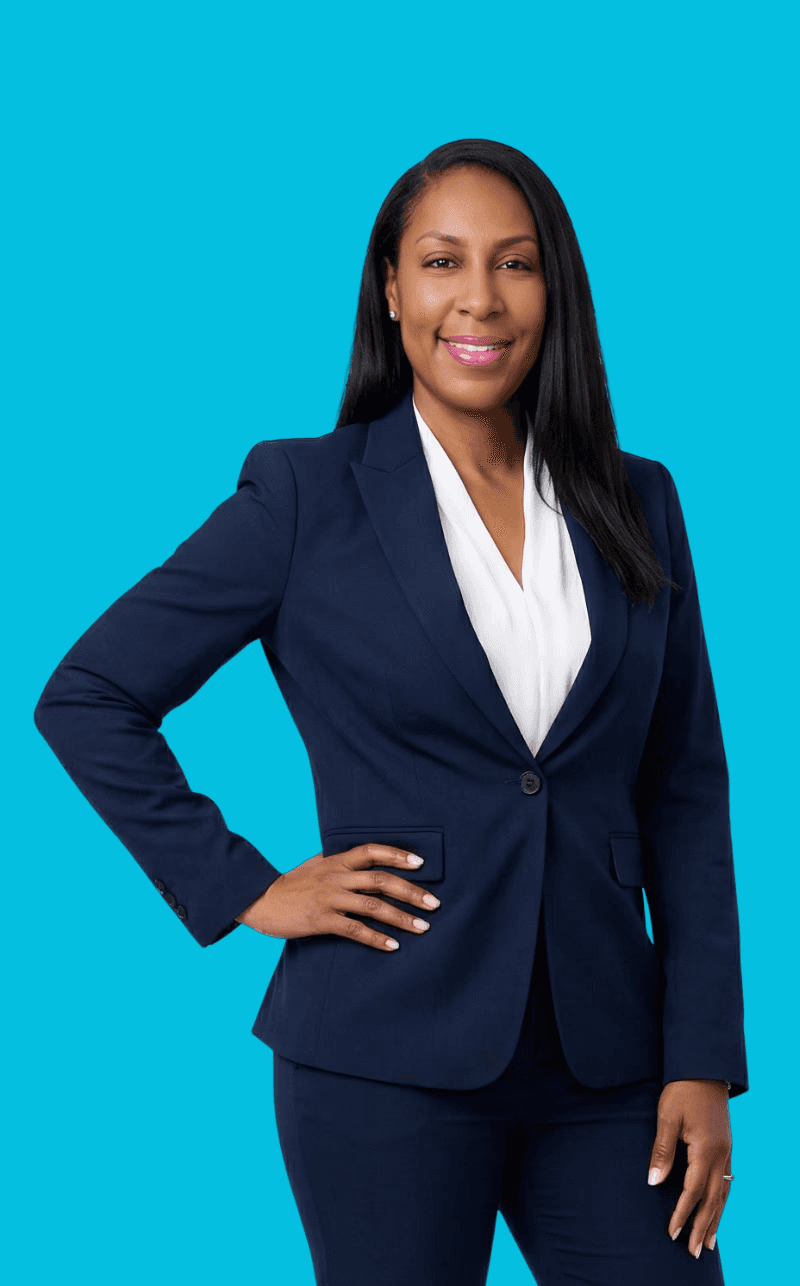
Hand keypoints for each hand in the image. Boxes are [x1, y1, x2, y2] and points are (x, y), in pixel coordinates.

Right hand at [234, 843, 440, 949]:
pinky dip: (376, 939)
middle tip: (434, 903)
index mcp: (336, 861)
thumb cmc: (290, 884)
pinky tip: (393, 946)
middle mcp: (336, 877)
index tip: (422, 863)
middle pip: (381, 880)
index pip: (372, 851)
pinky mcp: (321, 920)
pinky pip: (355, 930)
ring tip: (423, 927)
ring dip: (401, 917)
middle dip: (411, 891)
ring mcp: (329, 898)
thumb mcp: (315, 865)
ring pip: (373, 906)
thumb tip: (365, 860)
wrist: (258, 900)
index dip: (398, 855)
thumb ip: (339, 862)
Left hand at [648, 1079, 732, 1257]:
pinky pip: (727, 1181)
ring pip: (723, 1192)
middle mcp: (721, 1154)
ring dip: (716, 1219)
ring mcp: (727, 1151)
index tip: (673, 1234)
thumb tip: (654, 1182)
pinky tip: (718, 1209)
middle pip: (713, 1199)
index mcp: (706, 1149)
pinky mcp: (726, 1146)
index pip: (693, 1190)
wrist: (703, 1068)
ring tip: (709, 1243)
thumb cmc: (681, 1090)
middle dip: (703, 1226)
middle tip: (695, 1252)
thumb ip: (661, 1151)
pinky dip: (722, 1201)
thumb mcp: (666, 1117)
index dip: (682, 1213)